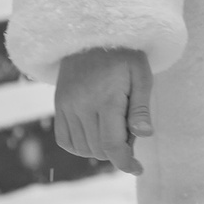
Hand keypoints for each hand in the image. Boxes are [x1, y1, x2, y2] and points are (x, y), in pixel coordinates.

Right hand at [53, 47, 152, 174]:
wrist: (91, 35)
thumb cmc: (123, 55)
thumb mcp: (141, 76)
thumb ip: (140, 108)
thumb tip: (144, 136)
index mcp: (106, 99)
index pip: (112, 145)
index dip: (126, 163)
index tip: (138, 169)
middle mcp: (81, 105)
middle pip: (99, 149)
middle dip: (118, 150)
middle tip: (130, 128)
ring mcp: (66, 106)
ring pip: (82, 148)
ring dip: (100, 148)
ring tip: (114, 125)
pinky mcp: (58, 105)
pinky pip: (65, 140)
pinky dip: (80, 146)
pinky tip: (95, 134)